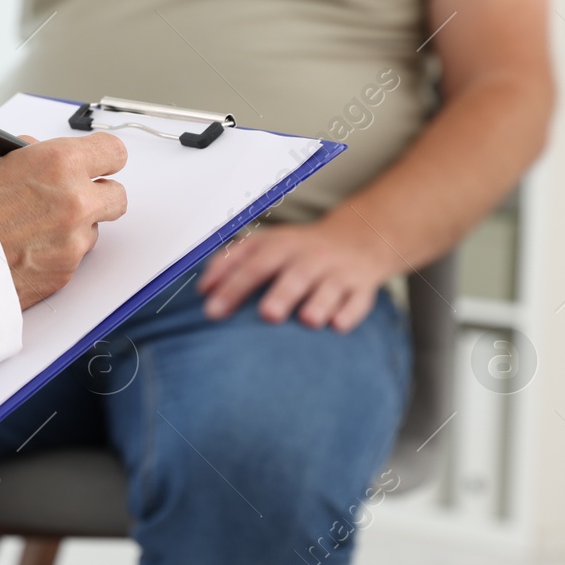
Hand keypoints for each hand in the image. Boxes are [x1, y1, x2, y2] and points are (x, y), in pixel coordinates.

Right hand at [0, 133, 126, 308]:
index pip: (112, 152)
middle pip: (116, 195)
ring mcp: (73, 241)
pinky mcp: (65, 273)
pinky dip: (56, 253)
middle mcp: (75, 201)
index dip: (101, 158)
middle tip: (70, 195)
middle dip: (97, 195)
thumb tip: (37, 152)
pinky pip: (72, 258)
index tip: (93, 162)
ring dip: (73, 227)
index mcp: (59, 163)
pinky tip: (25, 248)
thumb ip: (23, 153)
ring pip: (93, 230)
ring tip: (32, 227)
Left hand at [196, 210, 401, 332]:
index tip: (212, 311)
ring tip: (307, 320)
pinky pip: (358, 299)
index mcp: (281, 245)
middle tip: (267, 315)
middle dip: (282, 294)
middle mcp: (309, 257)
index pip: (253, 263)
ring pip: (329, 286)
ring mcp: (337, 271)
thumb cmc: (299, 249)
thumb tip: (203, 289)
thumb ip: (230, 262)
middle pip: (294, 273)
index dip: (232, 286)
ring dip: (319, 303)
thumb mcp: (264, 244)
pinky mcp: (361, 287)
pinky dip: (350, 312)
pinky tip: (338, 325)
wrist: (358, 238)